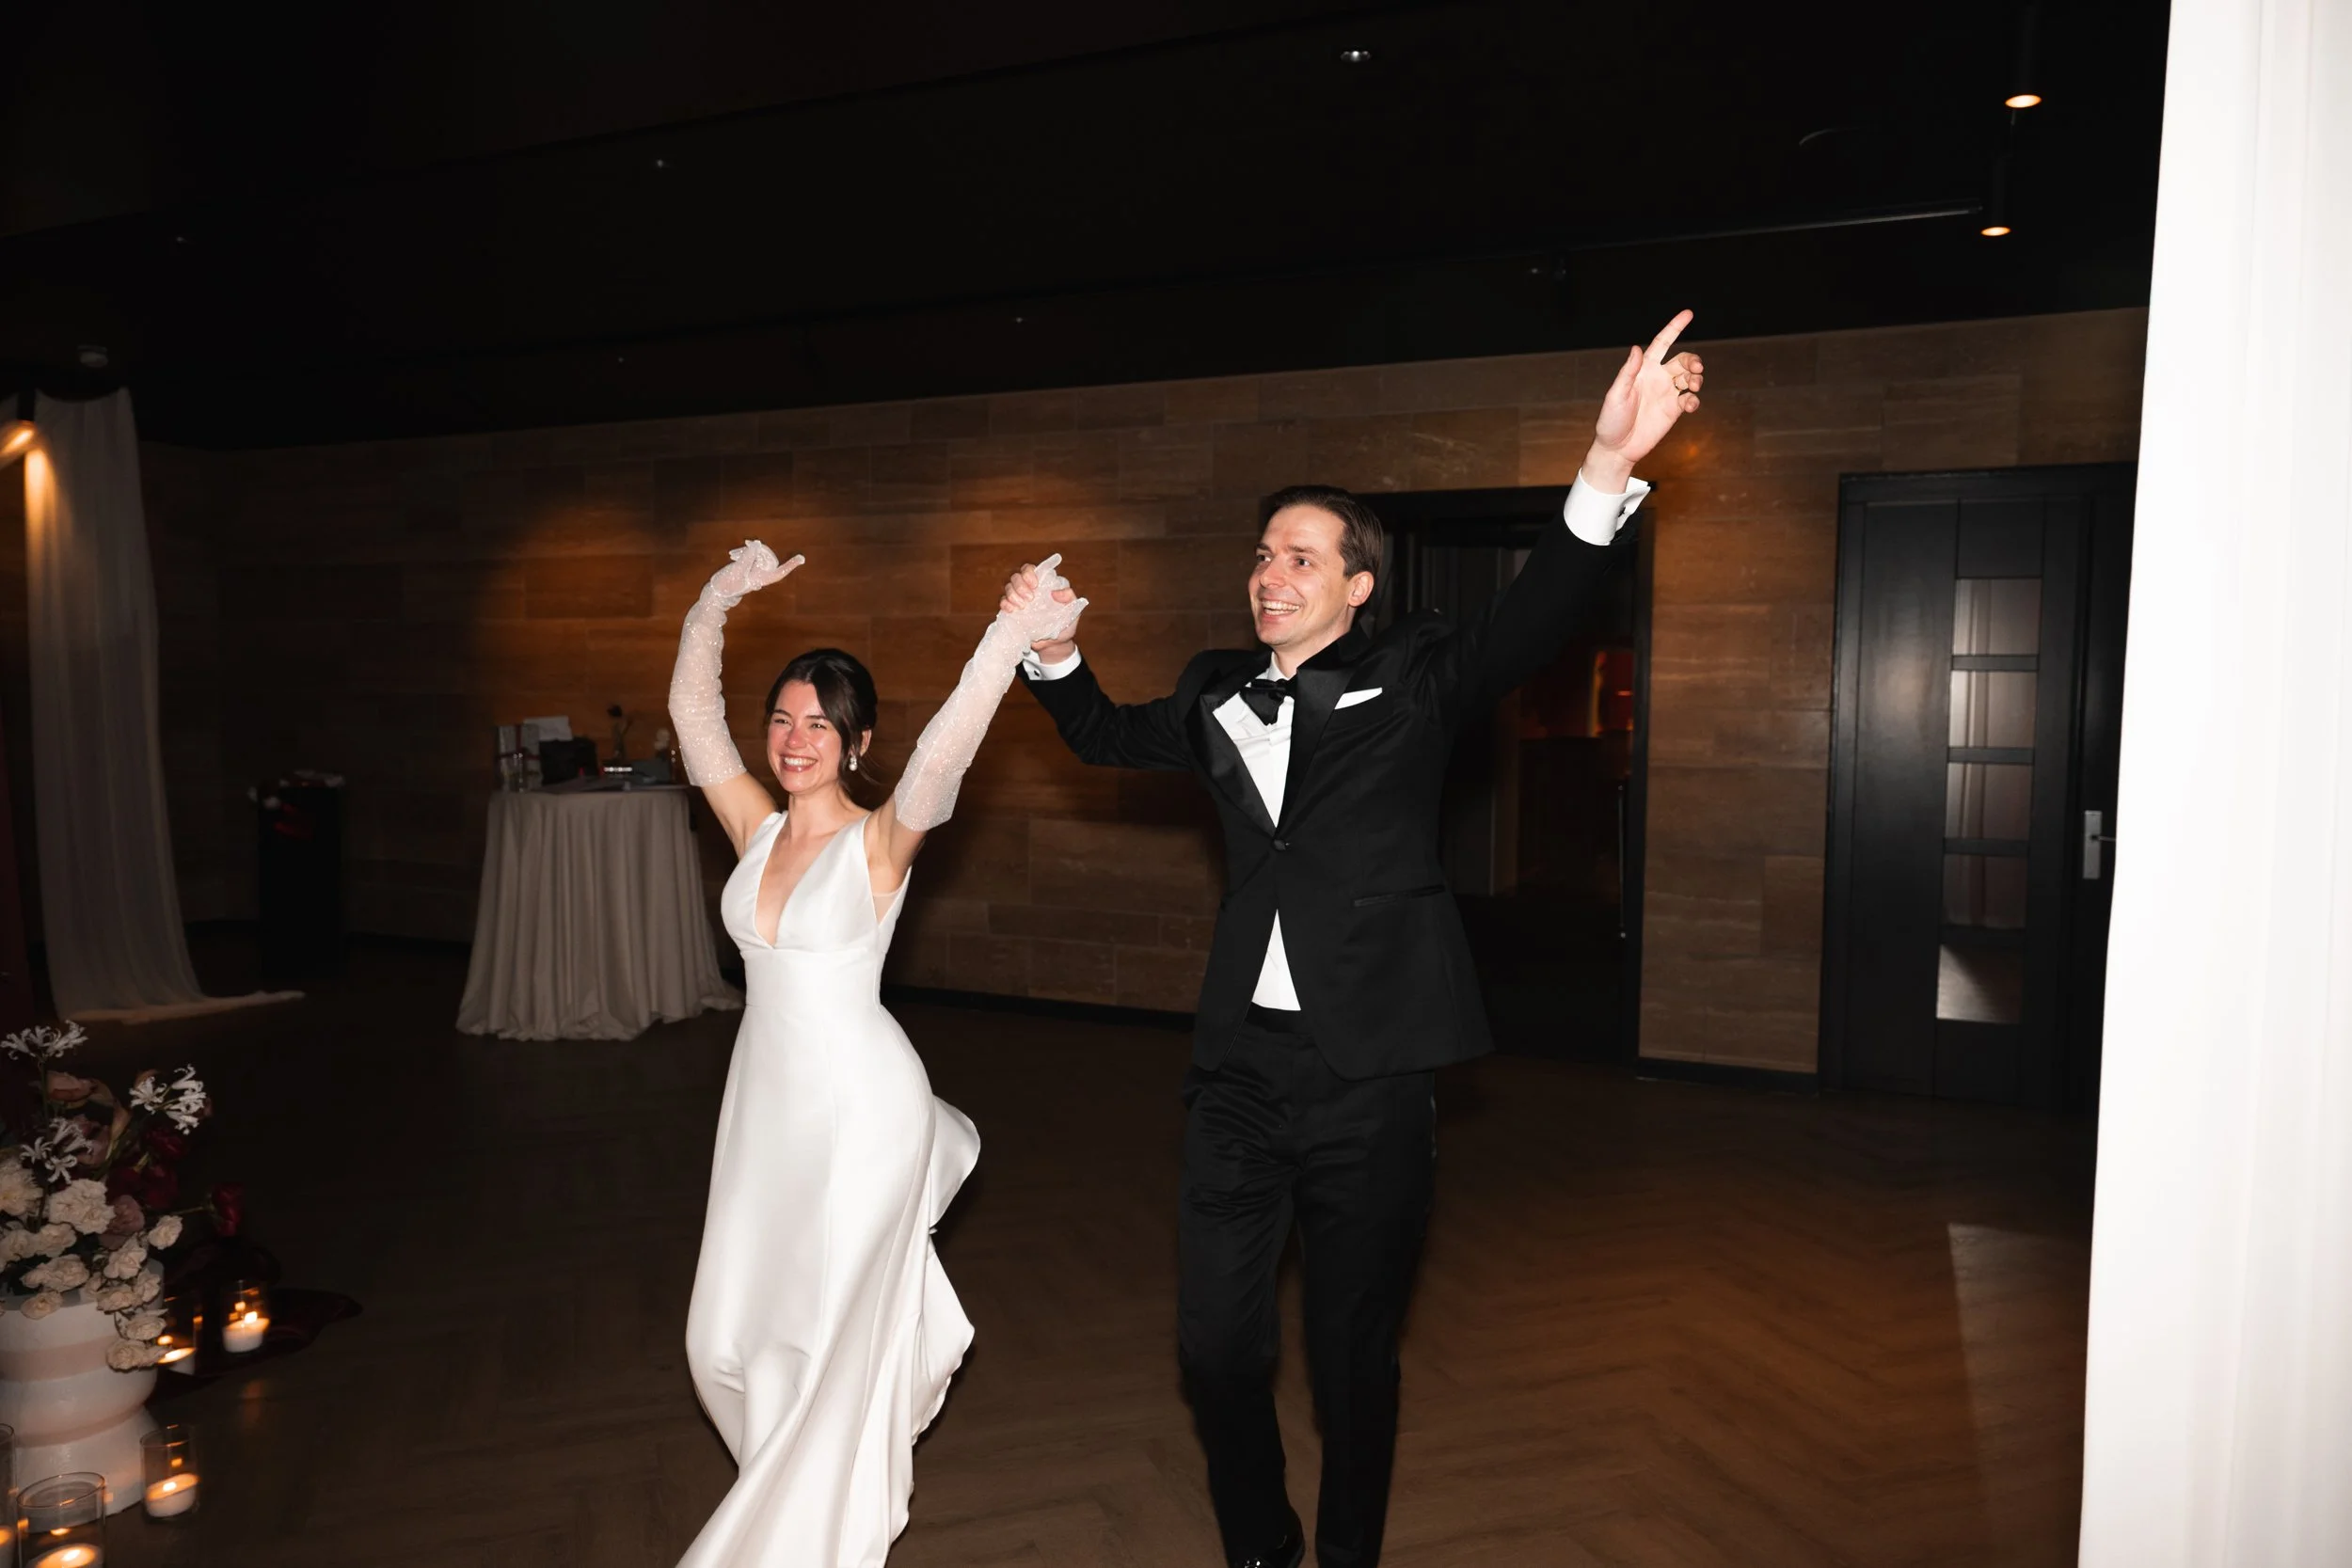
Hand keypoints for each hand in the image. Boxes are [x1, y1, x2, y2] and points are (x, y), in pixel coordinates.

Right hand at [703, 540, 803, 605]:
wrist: (716, 593)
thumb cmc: (727, 585)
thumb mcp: (737, 570)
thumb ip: (748, 557)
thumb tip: (757, 544)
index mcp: (762, 579)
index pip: (780, 571)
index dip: (790, 564)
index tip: (801, 558)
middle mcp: (761, 575)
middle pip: (768, 558)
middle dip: (759, 550)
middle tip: (746, 543)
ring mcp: (754, 571)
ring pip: (758, 555)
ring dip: (747, 551)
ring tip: (733, 554)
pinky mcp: (747, 568)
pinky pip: (750, 556)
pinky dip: (743, 553)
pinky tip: (733, 554)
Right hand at [1001, 556, 1085, 660]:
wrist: (1054, 645)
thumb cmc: (1065, 625)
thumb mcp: (1074, 611)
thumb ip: (1069, 598)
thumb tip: (1055, 592)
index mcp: (1043, 584)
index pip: (1030, 569)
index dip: (1029, 573)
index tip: (1034, 584)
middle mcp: (1029, 589)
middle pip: (1016, 577)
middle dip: (1020, 585)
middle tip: (1030, 599)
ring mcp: (1019, 600)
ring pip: (1008, 588)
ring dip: (1012, 595)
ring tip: (1022, 607)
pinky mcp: (1013, 612)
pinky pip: (1003, 602)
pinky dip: (1005, 604)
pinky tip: (1012, 611)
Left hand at [1583, 310, 1703, 490]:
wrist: (1617, 449)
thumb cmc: (1611, 421)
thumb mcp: (1616, 396)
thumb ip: (1627, 373)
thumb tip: (1636, 348)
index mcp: (1643, 369)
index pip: (1662, 343)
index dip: (1675, 327)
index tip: (1689, 313)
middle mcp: (1657, 378)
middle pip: (1682, 360)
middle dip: (1693, 360)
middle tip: (1696, 369)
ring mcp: (1667, 394)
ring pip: (1690, 377)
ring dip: (1697, 377)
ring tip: (1693, 386)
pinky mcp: (1674, 411)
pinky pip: (1690, 399)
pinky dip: (1694, 399)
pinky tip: (1689, 405)